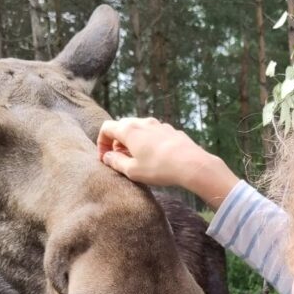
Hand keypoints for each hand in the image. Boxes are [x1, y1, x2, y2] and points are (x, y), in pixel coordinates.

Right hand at [97, 117, 239, 209]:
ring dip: (133, 142)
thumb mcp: (133, 170)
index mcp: (129, 130)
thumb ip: (116, 162)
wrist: (192, 164)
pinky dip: (147, 142)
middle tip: (119, 159)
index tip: (105, 158)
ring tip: (136, 159)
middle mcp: (143, 122)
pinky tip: (154, 157)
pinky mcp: (171, 131)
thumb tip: (107, 157)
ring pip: (139, 129)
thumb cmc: (159, 168)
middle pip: (122, 126)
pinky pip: (153, 134)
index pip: (106, 128)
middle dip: (117, 142)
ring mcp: (159, 125)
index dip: (102, 143)